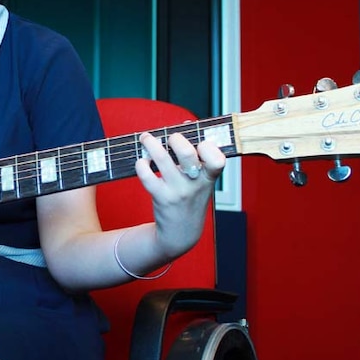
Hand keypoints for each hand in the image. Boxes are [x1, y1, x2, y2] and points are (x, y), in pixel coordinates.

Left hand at [134, 131, 225, 257]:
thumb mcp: (201, 181)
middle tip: (170, 138)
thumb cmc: (191, 199)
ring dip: (151, 144)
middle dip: (176, 139)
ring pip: (163, 160)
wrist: (181, 234)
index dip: (209, 148)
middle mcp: (195, 184)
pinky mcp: (161, 198)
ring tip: (145, 138)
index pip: (217, 160)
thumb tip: (186, 125)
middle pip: (187, 154)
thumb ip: (197, 157)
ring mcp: (178, 191)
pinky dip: (141, 164)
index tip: (200, 143)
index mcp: (209, 178)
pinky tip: (142, 161)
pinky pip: (147, 176)